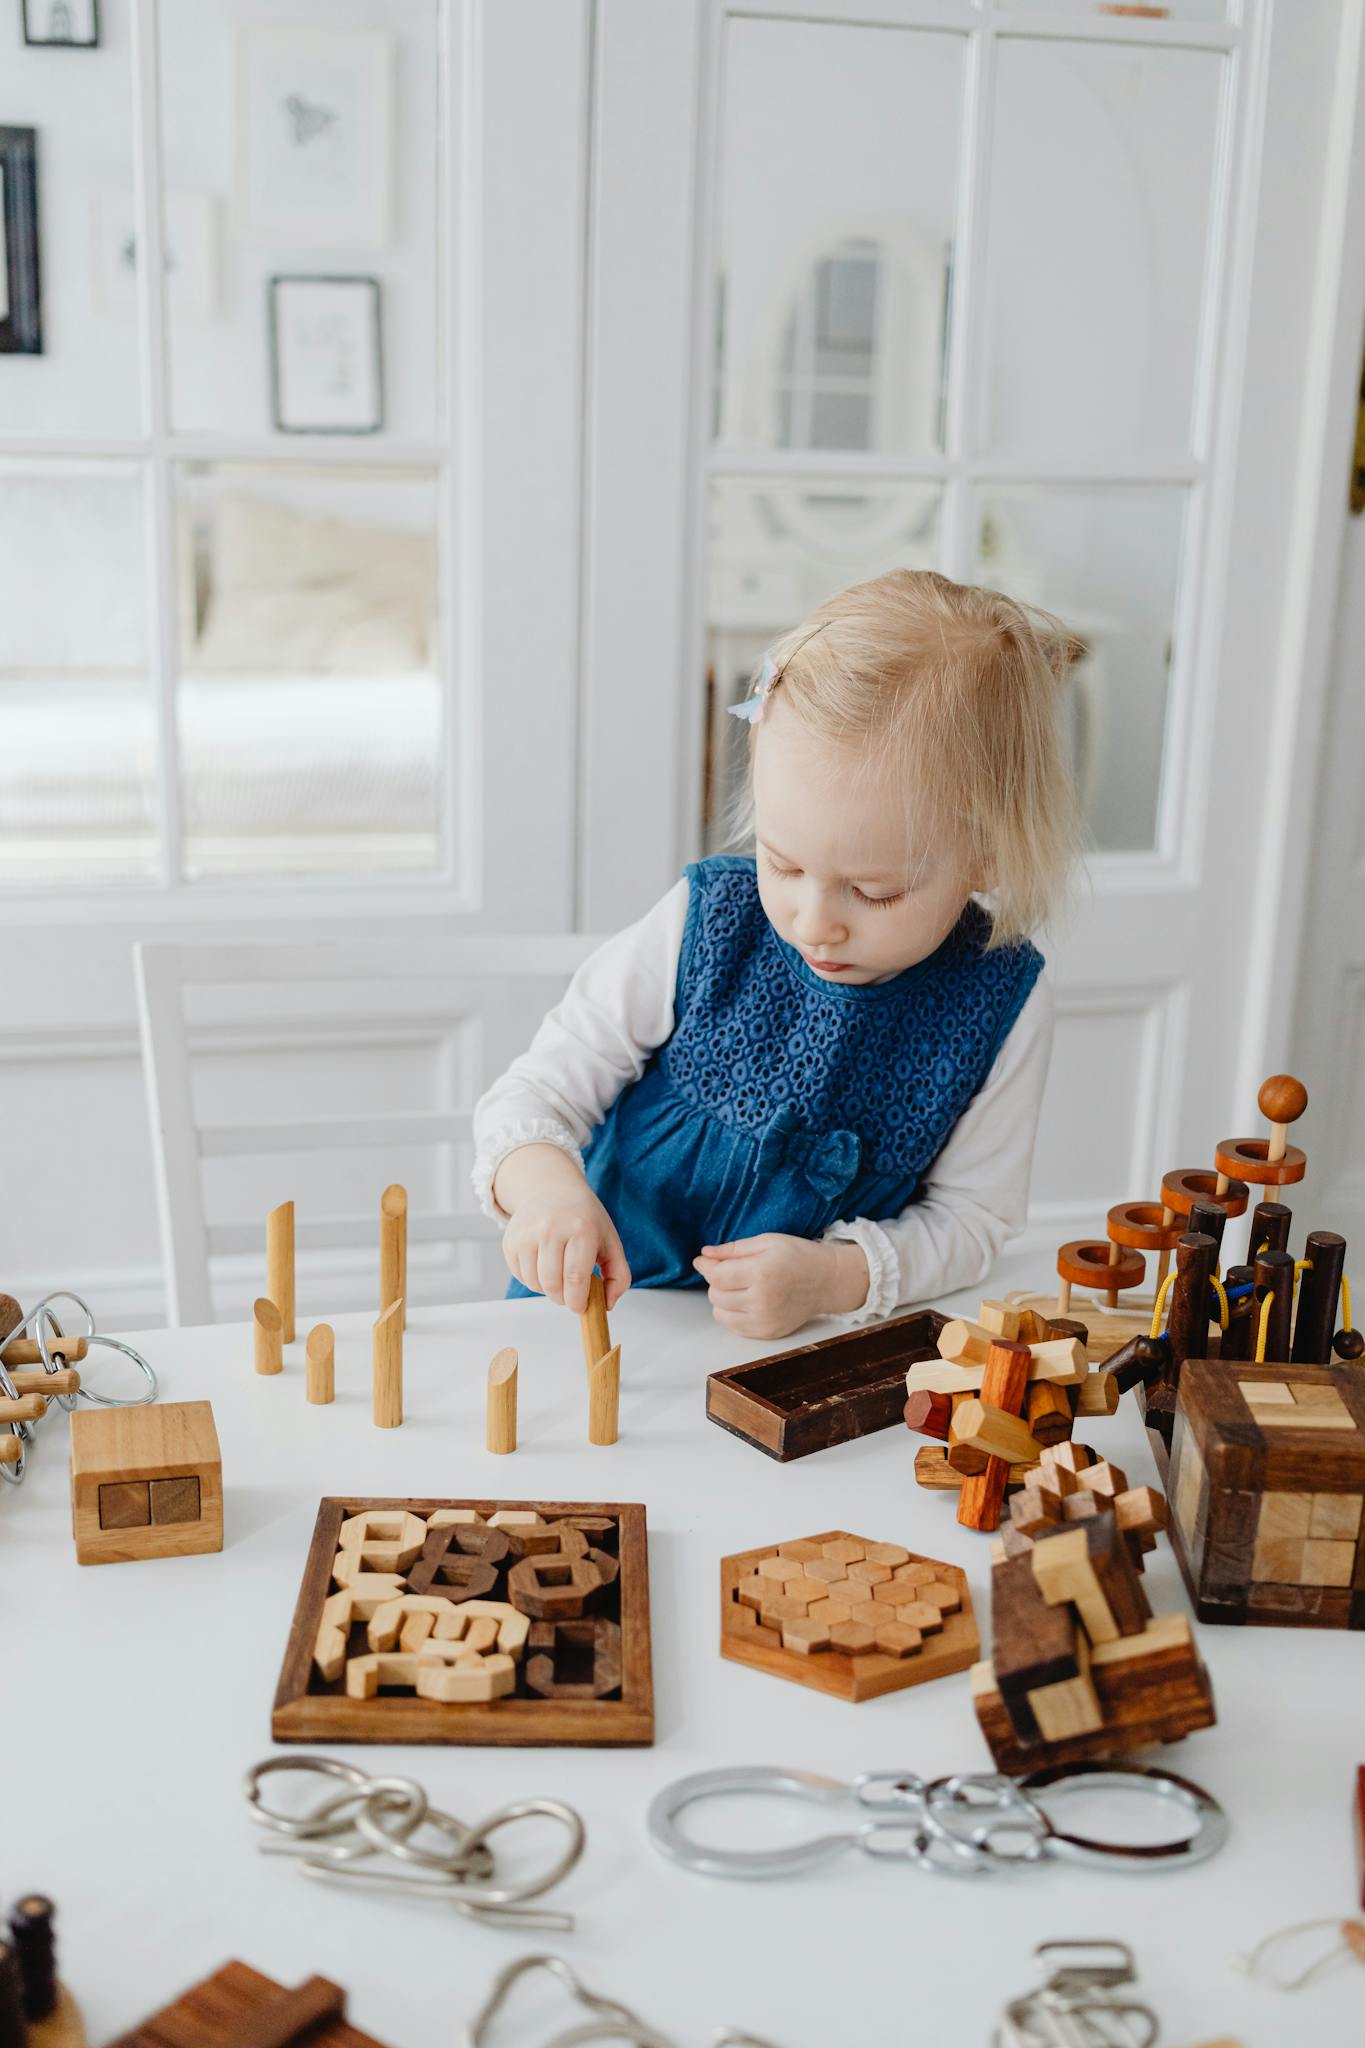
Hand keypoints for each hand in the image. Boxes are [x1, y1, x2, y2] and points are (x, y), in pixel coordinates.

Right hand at [494, 1144, 630, 1311]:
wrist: (552, 1190)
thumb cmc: (585, 1220)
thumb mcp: (610, 1241)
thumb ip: (618, 1276)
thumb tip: (607, 1304)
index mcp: (580, 1228)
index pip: (576, 1277)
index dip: (578, 1301)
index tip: (581, 1307)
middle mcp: (550, 1228)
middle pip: (553, 1284)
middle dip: (563, 1299)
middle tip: (571, 1295)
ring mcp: (527, 1234)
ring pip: (535, 1283)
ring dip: (548, 1290)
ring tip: (559, 1277)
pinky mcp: (510, 1241)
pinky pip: (521, 1276)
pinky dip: (534, 1280)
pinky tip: (544, 1266)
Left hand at [692, 1233, 868, 1339]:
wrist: (828, 1281)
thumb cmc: (799, 1256)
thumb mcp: (768, 1241)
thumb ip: (734, 1249)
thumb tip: (705, 1254)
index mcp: (762, 1272)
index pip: (717, 1276)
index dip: (706, 1266)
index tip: (704, 1259)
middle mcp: (762, 1300)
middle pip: (716, 1295)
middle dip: (716, 1281)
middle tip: (731, 1270)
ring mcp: (766, 1320)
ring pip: (721, 1314)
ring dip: (722, 1299)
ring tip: (739, 1286)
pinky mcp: (769, 1333)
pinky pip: (734, 1327)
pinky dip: (733, 1314)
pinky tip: (746, 1301)